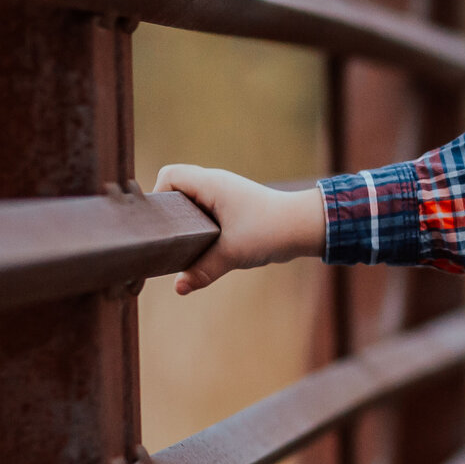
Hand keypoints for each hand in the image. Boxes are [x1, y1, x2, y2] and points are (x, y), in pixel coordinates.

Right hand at [150, 165, 326, 293]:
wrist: (306, 227)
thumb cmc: (271, 231)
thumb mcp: (232, 254)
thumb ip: (202, 271)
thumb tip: (178, 288)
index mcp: (211, 183)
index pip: (169, 175)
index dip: (158, 197)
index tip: (161, 226)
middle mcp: (216, 183)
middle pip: (176, 189)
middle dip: (169, 215)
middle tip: (168, 240)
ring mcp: (225, 194)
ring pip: (191, 203)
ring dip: (185, 223)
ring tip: (182, 247)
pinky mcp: (233, 207)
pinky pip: (205, 211)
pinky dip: (199, 227)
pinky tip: (201, 248)